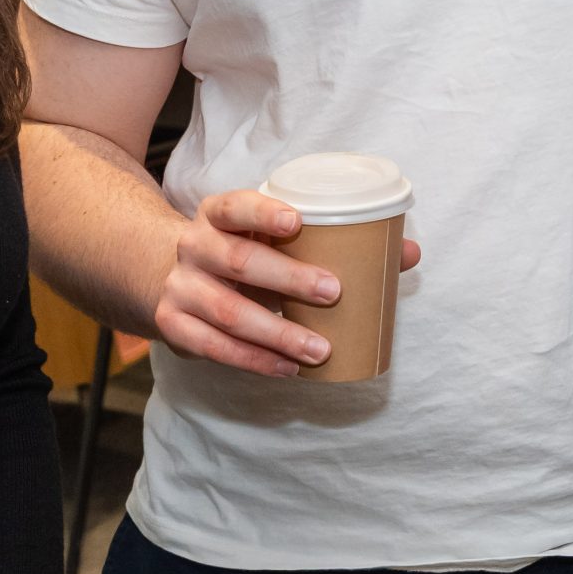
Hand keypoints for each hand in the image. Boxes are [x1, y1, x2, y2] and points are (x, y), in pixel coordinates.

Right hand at [153, 190, 421, 377]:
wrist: (165, 273)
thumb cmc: (238, 250)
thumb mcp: (269, 236)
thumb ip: (331, 239)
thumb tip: (407, 252)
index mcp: (217, 215)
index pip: (235, 206)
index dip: (264, 212)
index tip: (298, 221)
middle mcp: (194, 247)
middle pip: (238, 260)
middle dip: (288, 277)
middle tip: (334, 290)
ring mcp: (181, 288)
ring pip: (228, 311)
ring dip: (277, 332)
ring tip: (320, 349)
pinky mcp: (175, 326)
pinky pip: (215, 348)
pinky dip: (254, 360)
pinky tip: (288, 368)